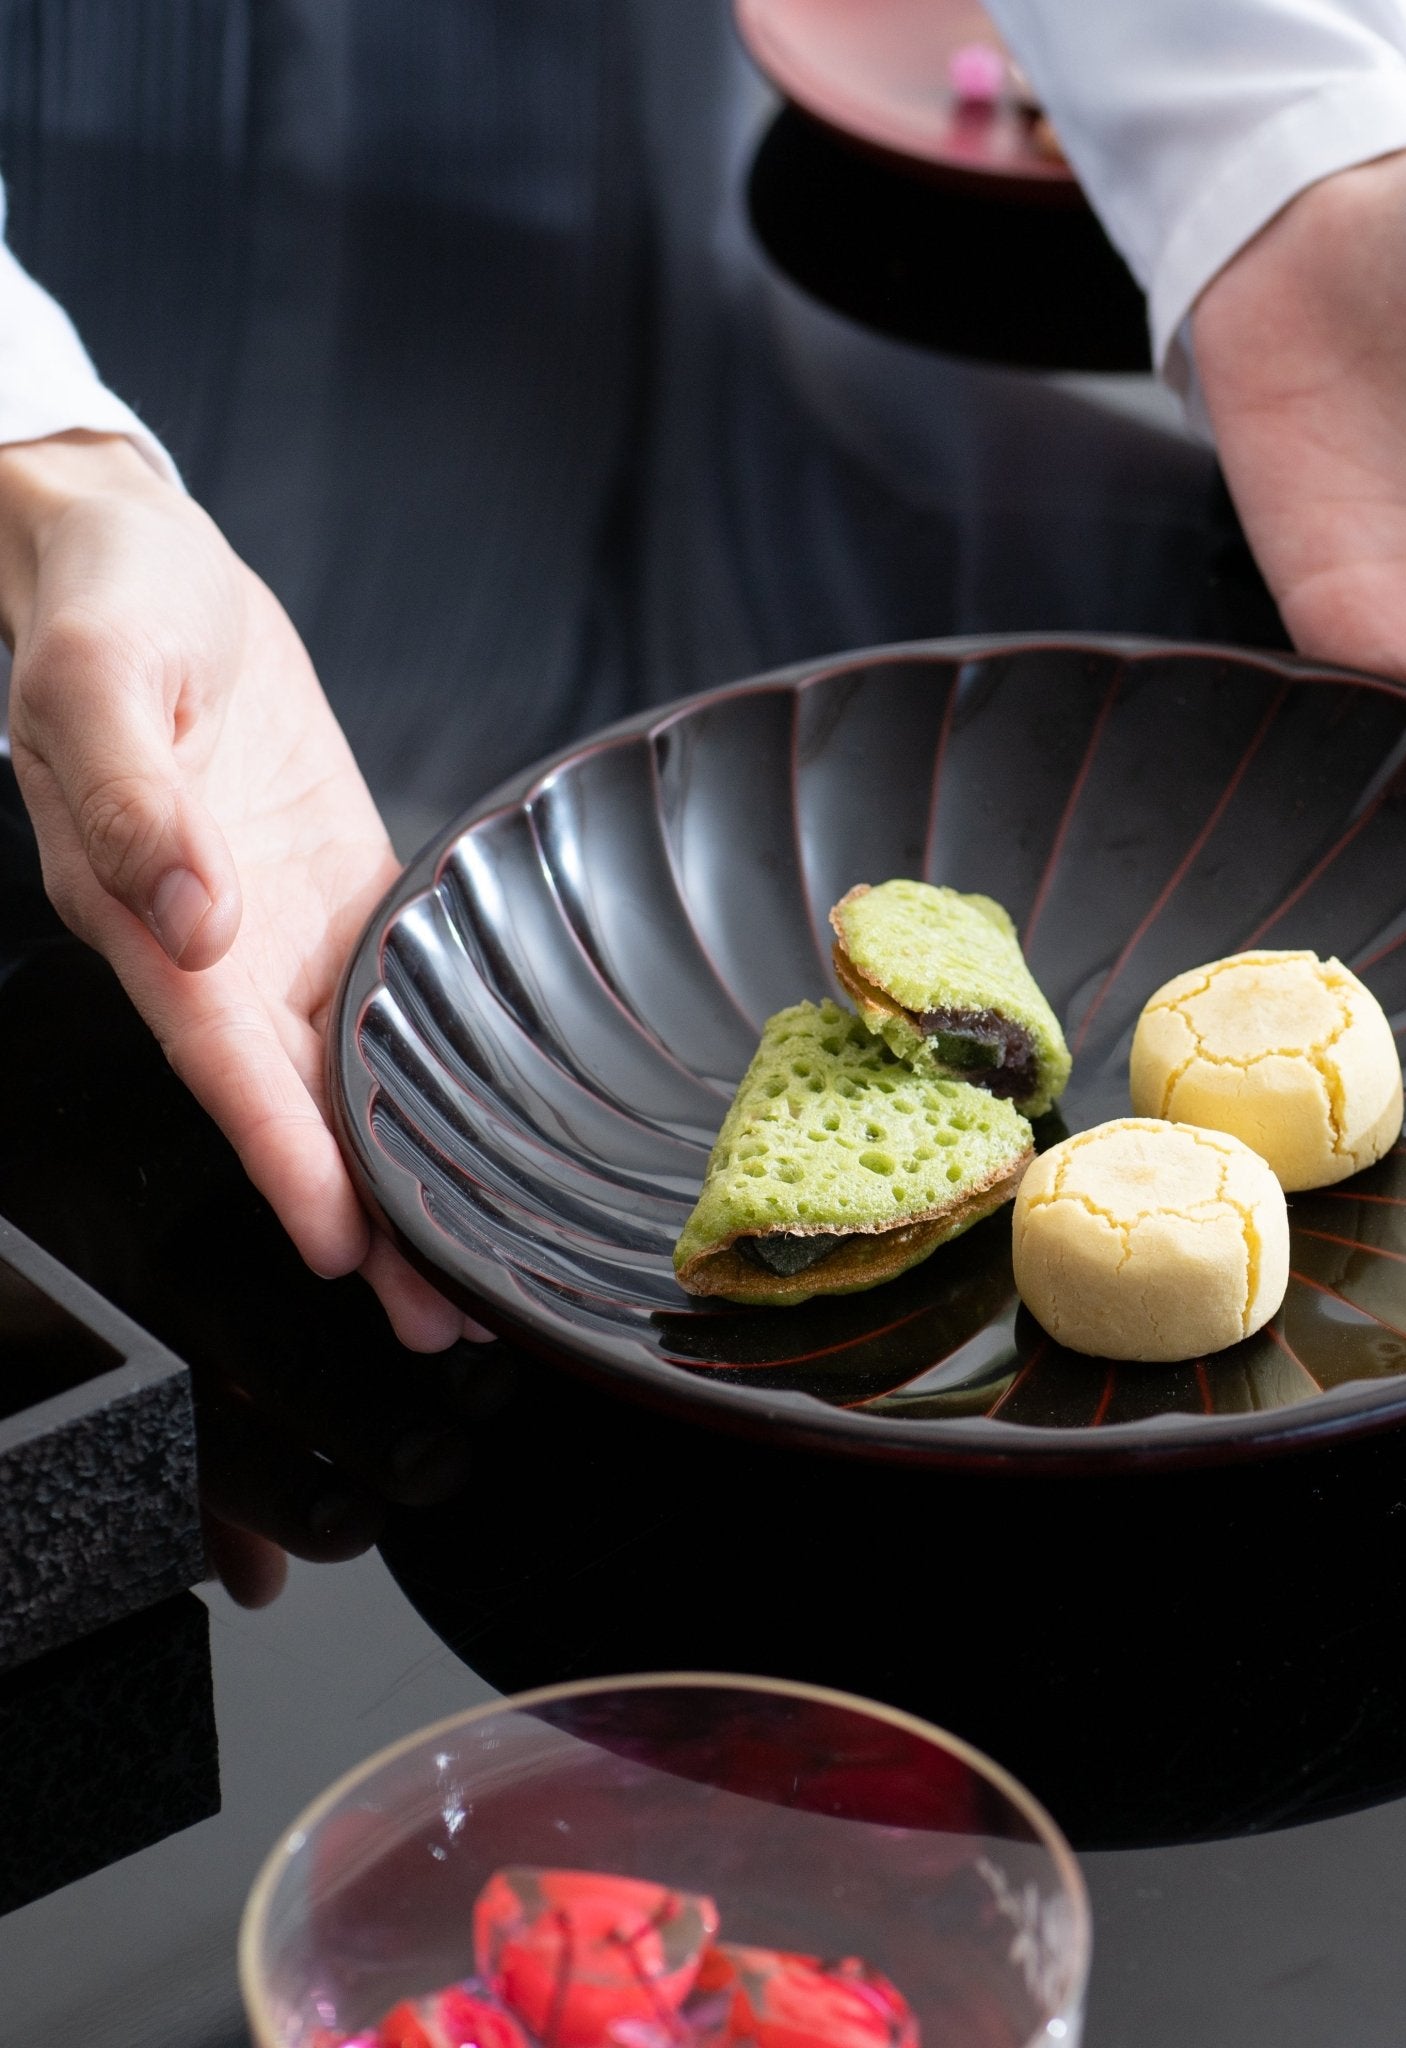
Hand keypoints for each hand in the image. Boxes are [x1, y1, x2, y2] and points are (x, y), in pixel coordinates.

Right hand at [0, 431, 480, 1346]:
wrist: (137, 559)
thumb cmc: (103, 609)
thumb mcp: (100, 683)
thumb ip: (133, 804)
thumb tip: (192, 920)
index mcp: (150, 915)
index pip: (225, 1065)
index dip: (282, 1159)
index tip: (339, 1247)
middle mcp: (219, 944)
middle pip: (297, 1104)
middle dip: (364, 1214)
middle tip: (442, 1314)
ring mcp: (281, 923)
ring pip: (348, 1072)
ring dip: (403, 1167)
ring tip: (466, 1264)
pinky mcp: (337, 886)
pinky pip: (388, 992)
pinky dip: (424, 1068)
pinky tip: (468, 1129)